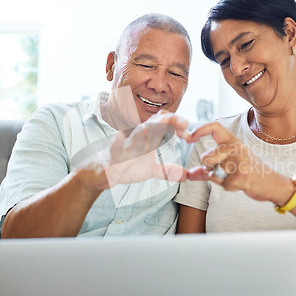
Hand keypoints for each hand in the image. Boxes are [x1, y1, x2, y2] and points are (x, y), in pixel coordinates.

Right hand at [76, 111, 190, 189]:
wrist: (104, 173)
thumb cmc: (127, 166)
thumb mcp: (151, 170)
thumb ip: (168, 171)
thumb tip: (186, 175)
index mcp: (148, 138)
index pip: (166, 124)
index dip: (179, 126)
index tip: (190, 136)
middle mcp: (138, 137)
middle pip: (155, 122)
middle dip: (170, 120)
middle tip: (185, 124)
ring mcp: (125, 145)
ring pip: (137, 132)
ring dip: (150, 127)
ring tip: (162, 122)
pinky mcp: (113, 155)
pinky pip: (114, 148)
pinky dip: (116, 143)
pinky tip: (119, 139)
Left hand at [186, 121, 288, 203]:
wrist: (272, 184)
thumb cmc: (249, 172)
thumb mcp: (229, 165)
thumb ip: (207, 169)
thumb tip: (189, 174)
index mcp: (232, 141)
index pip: (214, 127)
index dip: (199, 130)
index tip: (188, 137)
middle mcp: (236, 147)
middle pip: (206, 158)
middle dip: (209, 169)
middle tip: (225, 170)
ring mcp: (240, 161)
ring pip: (214, 173)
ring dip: (220, 179)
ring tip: (234, 176)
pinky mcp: (242, 176)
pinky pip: (223, 185)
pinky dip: (229, 187)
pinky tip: (240, 183)